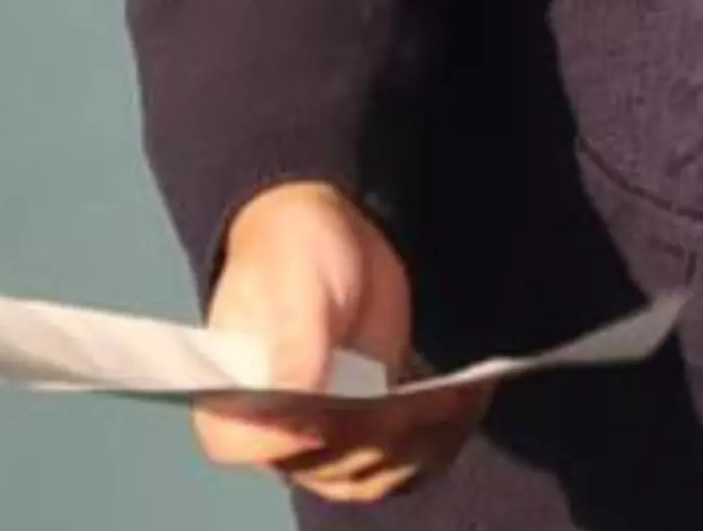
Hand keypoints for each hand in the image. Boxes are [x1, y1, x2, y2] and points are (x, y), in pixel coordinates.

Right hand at [196, 182, 491, 505]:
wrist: (324, 232)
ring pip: (374, 470)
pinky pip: (401, 454)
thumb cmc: (293, 252)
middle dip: (388, 435)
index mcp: (232, 406)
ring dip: (422, 440)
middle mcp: (274, 438)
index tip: (362, 409)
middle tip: (438, 397)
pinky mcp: (367, 424)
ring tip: (465, 396)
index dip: (312, 438)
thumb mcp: (295, 288)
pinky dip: (438, 435)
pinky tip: (470, 398)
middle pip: (332, 464)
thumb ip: (297, 349)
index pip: (263, 448)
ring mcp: (325, 436)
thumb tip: (299, 412)